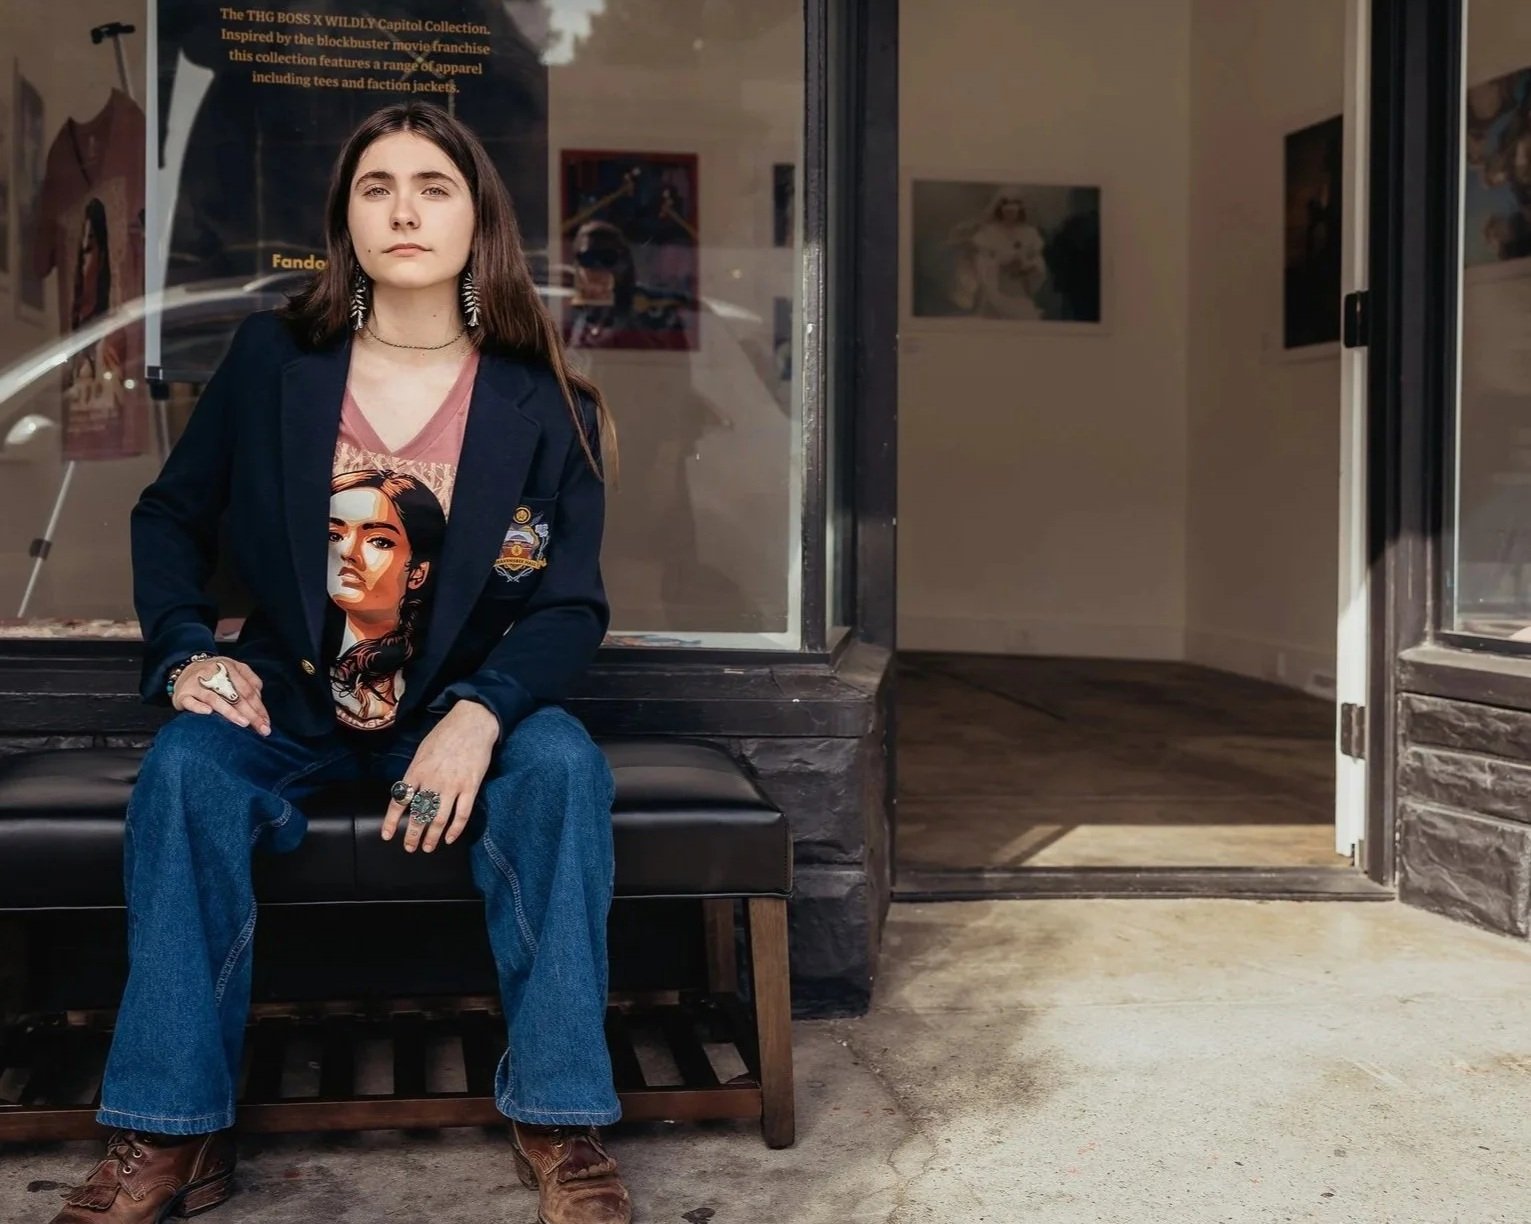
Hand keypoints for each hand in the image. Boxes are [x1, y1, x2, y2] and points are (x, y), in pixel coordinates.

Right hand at [172, 656, 271, 735]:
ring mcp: (196, 685)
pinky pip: (190, 702)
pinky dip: (199, 707)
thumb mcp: (235, 668)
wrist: (184, 668)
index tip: (266, 722)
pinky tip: (209, 713)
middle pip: (234, 696)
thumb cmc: (215, 673)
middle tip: (261, 728)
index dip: (259, 707)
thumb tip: (260, 697)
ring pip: (214, 699)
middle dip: (251, 714)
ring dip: (230, 712)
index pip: (247, 690)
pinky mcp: (182, 695)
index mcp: (228, 668)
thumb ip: (250, 680)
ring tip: (243, 723)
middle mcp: (212, 675)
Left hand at [382, 700, 499, 852]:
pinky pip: (462, 814)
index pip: (400, 801)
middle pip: (419, 815)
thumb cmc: (446, 734)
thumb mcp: (422, 750)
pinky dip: (455, 830)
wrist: (472, 722)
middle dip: (412, 834)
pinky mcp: (470, 787)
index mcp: (417, 771)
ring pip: (439, 819)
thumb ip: (416, 772)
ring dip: (432, 837)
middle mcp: (433, 781)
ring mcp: (453, 785)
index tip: (387, 835)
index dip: (391, 821)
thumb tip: (410, 792)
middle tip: (409, 847)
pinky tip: (450, 838)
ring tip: (428, 848)